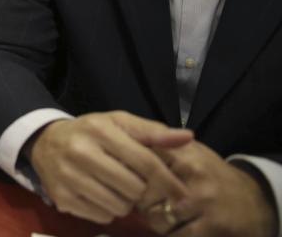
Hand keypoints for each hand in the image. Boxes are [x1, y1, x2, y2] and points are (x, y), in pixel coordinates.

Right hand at [28, 111, 192, 223]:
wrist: (45, 142)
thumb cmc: (91, 133)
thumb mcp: (119, 124)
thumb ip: (153, 132)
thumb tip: (188, 137)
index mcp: (99, 130)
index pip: (145, 162)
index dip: (168, 180)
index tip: (183, 194)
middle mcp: (80, 152)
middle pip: (134, 188)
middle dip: (140, 189)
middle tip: (133, 182)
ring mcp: (68, 177)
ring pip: (119, 206)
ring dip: (124, 201)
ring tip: (115, 187)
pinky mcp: (61, 198)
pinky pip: (102, 216)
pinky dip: (106, 209)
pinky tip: (98, 193)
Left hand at [141, 141, 276, 235]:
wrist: (254, 201)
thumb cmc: (211, 176)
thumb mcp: (188, 153)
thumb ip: (158, 148)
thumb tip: (121, 150)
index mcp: (183, 152)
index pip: (141, 164)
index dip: (130, 177)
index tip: (129, 182)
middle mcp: (193, 174)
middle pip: (144, 194)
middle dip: (141, 203)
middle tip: (146, 204)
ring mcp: (203, 201)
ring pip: (157, 218)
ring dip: (155, 222)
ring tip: (163, 216)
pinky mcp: (212, 227)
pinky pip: (175, 236)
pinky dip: (171, 235)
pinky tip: (177, 229)